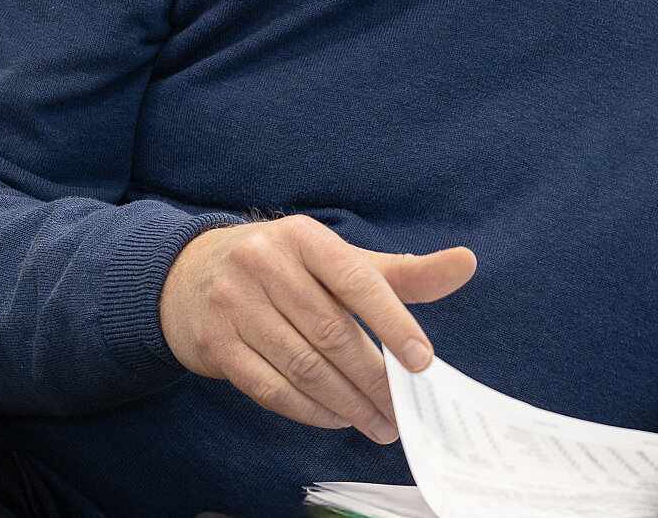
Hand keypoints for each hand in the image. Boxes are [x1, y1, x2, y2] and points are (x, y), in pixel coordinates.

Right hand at [159, 215, 475, 442]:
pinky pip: (270, 388)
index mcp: (302, 236)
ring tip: (377, 423)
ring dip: (346, 402)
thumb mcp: (337, 258)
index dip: (392, 322)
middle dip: (373, 379)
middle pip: (331, 332)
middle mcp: (264, 263)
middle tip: (401, 410)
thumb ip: (400, 272)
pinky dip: (308, 410)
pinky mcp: (216, 343)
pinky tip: (335, 417)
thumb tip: (466, 263)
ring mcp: (234, 303)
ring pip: (302, 365)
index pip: (356, 280)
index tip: (422, 362)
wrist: (191, 276)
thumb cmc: (284, 268)